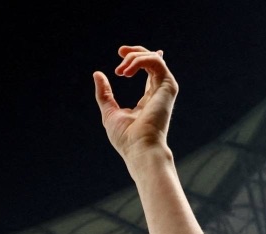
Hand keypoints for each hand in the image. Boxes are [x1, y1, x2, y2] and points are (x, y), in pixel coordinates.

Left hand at [93, 46, 177, 161]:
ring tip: (120, 71)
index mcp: (148, 99)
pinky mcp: (168, 87)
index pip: (149, 71)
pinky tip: (127, 72)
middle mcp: (159, 92)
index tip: (122, 52)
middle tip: (120, 51)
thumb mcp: (109, 112)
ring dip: (134, 58)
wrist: (140, 149)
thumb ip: (105, 93)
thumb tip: (97, 74)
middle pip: (152, 61)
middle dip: (135, 52)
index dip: (139, 57)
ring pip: (154, 59)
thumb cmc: (126, 138)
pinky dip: (140, 61)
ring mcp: (165, 89)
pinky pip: (156, 62)